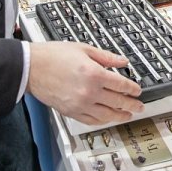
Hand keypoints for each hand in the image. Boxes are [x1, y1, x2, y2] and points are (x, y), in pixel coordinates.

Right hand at [27, 41, 143, 124]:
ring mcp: (80, 104)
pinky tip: (108, 119)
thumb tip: (122, 61)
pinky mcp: (71, 112)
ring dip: (120, 116)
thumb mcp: (84, 49)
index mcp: (94, 74)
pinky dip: (102, 121)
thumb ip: (106, 57)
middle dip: (131, 105)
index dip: (132, 89)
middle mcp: (89, 91)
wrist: (32, 68)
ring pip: (106, 115)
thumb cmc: (54, 56)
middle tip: (140, 106)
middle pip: (117, 102)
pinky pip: (91, 120)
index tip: (137, 91)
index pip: (121, 85)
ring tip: (128, 116)